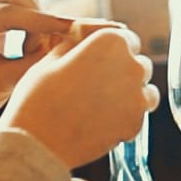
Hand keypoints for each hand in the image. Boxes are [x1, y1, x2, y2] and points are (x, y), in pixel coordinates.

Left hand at [0, 0, 73, 139]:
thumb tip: (67, 41)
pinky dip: (30, 20)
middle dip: (37, 17)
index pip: (8, 12)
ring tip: (30, 49)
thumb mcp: (3, 82)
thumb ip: (35, 60)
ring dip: (34, 18)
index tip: (71, 29)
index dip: (42, 21)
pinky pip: (16, 3)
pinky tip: (28, 42)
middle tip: (42, 48)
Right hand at [0, 26, 159, 168]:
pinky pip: (137, 115)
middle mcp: (131, 65)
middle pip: (138, 64)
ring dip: (130, 94)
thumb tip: (81, 41)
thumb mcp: (51, 59)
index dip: (113, 48)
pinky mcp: (136, 123)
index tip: (102, 58)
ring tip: (102, 104)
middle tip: (97, 84)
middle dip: (122, 71)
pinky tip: (101, 121)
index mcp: (112, 42)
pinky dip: (125, 117)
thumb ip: (75, 46)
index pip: (126, 38)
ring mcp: (137, 97)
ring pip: (145, 90)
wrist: (36, 142)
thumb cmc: (38, 98)